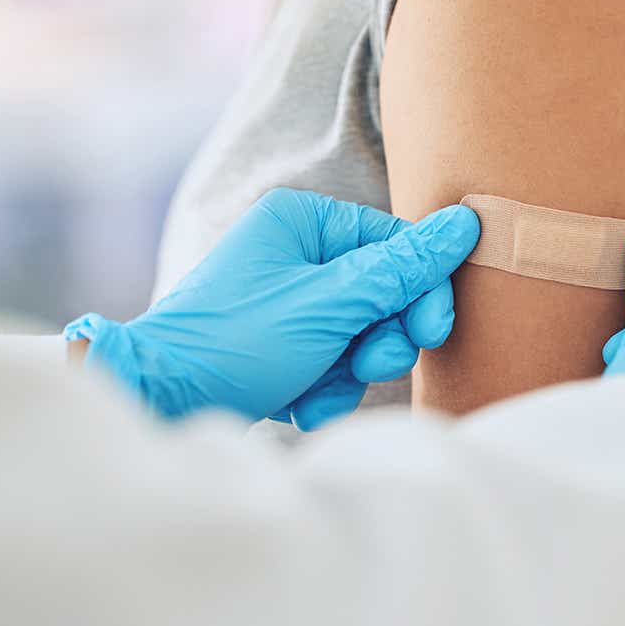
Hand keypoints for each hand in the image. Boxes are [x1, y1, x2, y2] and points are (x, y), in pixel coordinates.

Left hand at [65, 188, 479, 427]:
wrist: (159, 400)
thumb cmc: (236, 342)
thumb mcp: (330, 305)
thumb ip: (402, 270)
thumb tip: (465, 223)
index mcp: (302, 221)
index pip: (394, 244)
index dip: (422, 291)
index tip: (432, 333)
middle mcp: (293, 251)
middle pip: (382, 293)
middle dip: (380, 339)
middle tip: (369, 363)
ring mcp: (286, 299)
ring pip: (360, 334)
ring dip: (349, 372)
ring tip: (317, 392)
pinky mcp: (279, 343)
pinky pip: (330, 361)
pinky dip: (323, 387)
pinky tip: (297, 404)